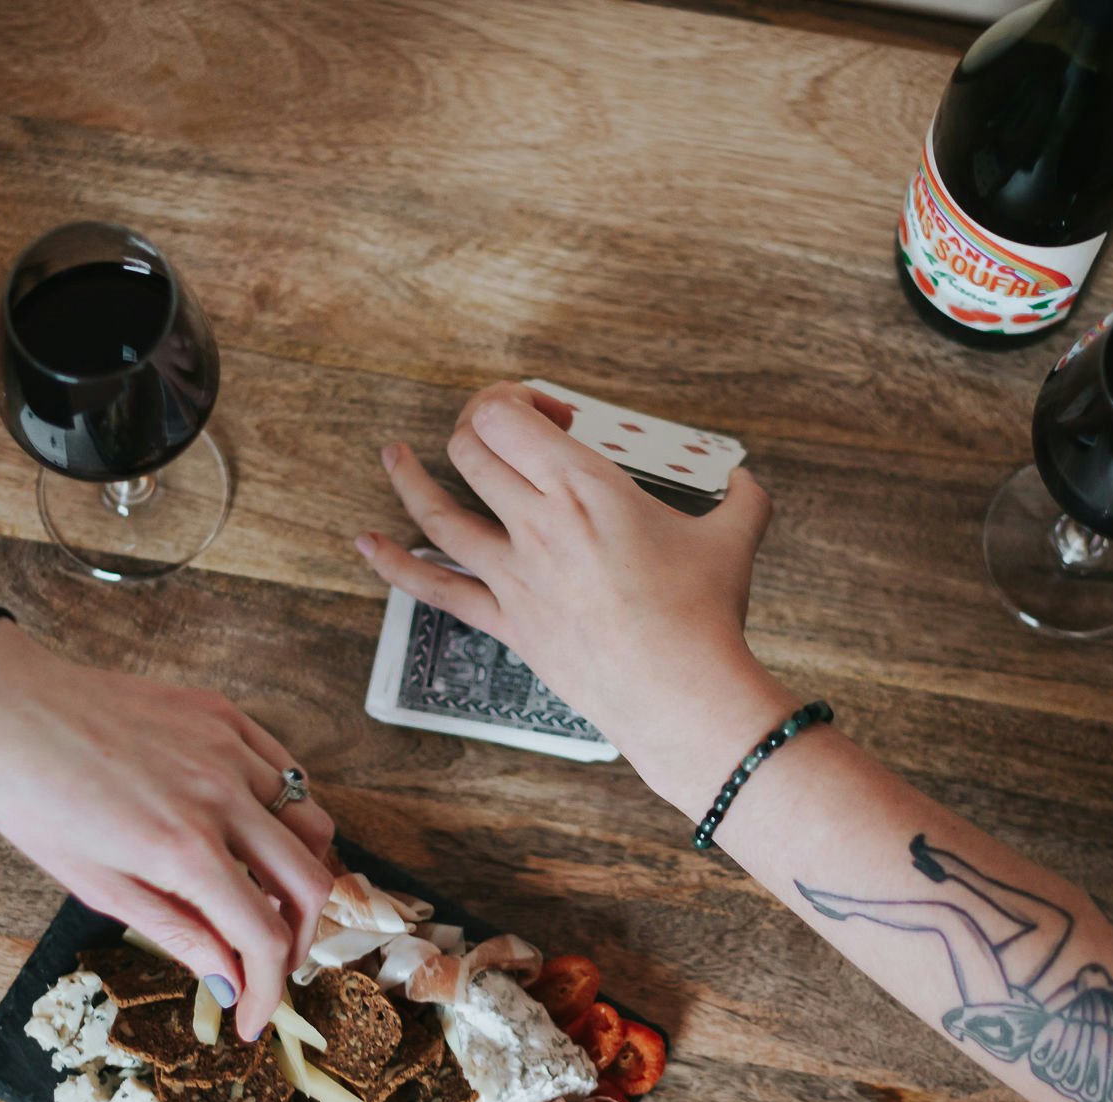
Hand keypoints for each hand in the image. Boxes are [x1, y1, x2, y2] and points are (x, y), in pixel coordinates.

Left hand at [0, 619, 333, 1037]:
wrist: (0, 707)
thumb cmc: (31, 799)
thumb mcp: (95, 886)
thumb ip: (176, 931)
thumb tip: (227, 981)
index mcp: (183, 850)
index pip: (264, 935)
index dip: (267, 990)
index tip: (253, 1017)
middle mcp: (222, 796)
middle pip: (311, 884)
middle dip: (300, 942)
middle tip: (269, 966)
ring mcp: (229, 749)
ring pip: (313, 825)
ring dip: (302, 875)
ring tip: (268, 898)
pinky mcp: (224, 716)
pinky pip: (289, 772)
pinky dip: (290, 814)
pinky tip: (259, 834)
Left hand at [355, 382, 793, 810]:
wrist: (680, 692)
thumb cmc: (704, 615)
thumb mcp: (735, 537)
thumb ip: (740, 497)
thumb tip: (746, 483)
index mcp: (585, 486)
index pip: (509, 414)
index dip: (515, 397)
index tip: (550, 414)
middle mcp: (537, 522)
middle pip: (471, 449)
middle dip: (477, 426)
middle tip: (499, 432)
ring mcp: (514, 574)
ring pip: (437, 510)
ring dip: (409, 477)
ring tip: (395, 457)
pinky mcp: (506, 622)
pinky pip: (435, 589)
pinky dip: (393, 564)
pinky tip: (367, 543)